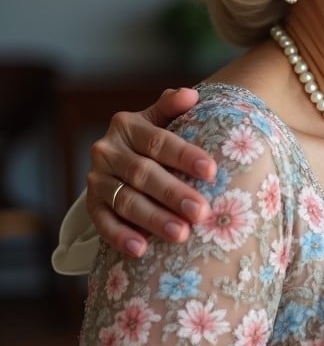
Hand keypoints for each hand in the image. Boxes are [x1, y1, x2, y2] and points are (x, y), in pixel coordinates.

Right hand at [86, 87, 214, 256]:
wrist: (122, 156)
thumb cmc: (155, 137)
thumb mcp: (163, 118)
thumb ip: (173, 106)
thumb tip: (191, 95)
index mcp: (128, 125)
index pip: (159, 141)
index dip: (185, 156)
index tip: (211, 171)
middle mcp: (107, 151)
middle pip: (143, 174)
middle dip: (174, 194)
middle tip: (202, 212)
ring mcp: (96, 178)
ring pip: (125, 201)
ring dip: (153, 219)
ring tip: (181, 234)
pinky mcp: (91, 204)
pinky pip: (102, 223)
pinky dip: (120, 236)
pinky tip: (141, 250)